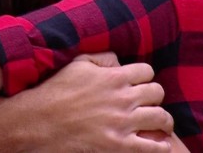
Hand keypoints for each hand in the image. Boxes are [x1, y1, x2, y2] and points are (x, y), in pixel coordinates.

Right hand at [12, 53, 173, 152]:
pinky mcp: (119, 145)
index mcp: (114, 77)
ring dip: (163, 120)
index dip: (144, 77)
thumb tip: (119, 61)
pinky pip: (152, 147)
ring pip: (161, 118)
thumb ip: (102, 58)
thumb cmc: (56, 91)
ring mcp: (122, 123)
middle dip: (154, 97)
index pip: (147, 72)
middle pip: (157, 93)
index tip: (139, 84)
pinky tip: (160, 144)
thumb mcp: (78, 65)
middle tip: (149, 104)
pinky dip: (161, 146)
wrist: (39, 122)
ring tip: (161, 125)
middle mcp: (123, 98)